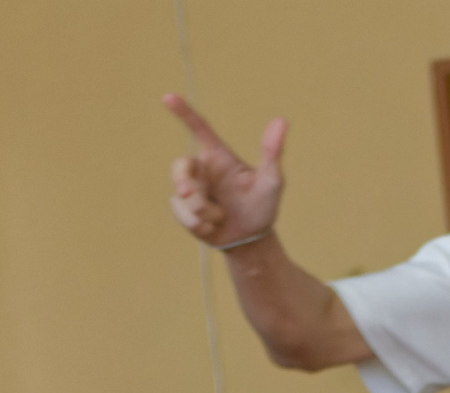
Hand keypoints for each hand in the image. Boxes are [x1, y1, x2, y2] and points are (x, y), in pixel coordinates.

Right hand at [165, 94, 286, 248]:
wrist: (251, 238)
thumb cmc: (263, 206)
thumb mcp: (271, 181)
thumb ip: (272, 152)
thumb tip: (281, 121)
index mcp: (219, 156)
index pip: (199, 129)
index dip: (184, 112)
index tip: (167, 97)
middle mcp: (201, 169)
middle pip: (180, 165)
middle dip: (183, 181)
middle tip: (188, 193)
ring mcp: (190, 187)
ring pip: (183, 194)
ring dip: (204, 211)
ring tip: (221, 217)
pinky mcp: (183, 208)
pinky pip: (181, 212)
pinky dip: (199, 224)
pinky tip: (212, 228)